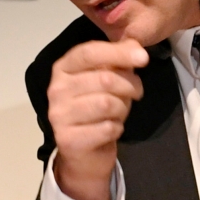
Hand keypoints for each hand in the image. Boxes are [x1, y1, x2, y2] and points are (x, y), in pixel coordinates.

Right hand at [47, 38, 147, 199]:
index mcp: (62, 68)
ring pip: (107, 104)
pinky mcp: (68, 139)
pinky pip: (107, 128)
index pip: (89, 53)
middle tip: (136, 93)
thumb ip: (118, 59)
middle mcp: (55, 89)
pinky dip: (116, 129)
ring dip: (122, 109)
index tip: (143, 58)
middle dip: (129, 86)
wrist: (84, 152)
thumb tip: (136, 47)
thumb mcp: (107, 78)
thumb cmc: (97, 109)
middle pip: (104, 78)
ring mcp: (58, 115)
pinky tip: (110, 129)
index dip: (118, 53)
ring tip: (118, 113)